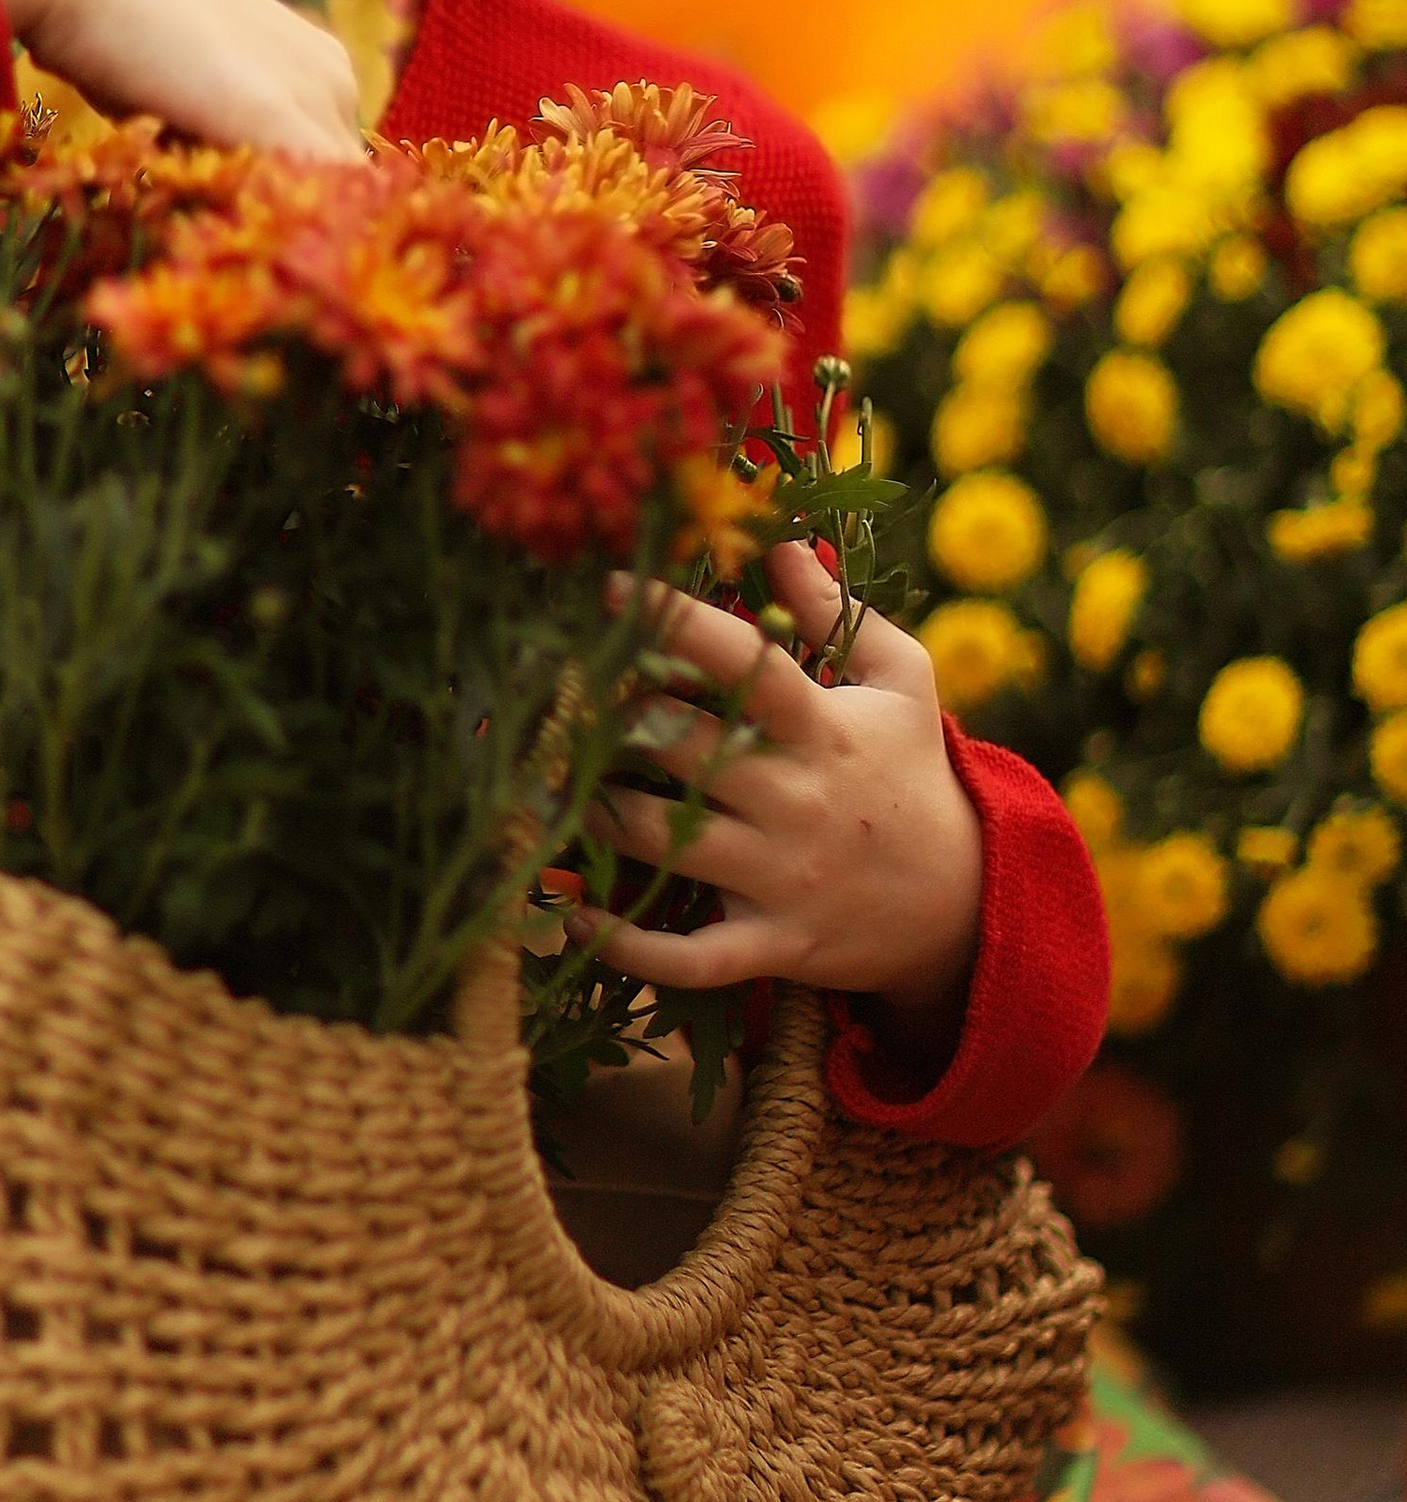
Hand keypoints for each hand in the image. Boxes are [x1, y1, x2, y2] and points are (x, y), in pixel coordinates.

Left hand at [573, 542, 982, 1075]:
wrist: (964, 903)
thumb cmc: (914, 774)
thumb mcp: (903, 683)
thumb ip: (841, 613)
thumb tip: (779, 545)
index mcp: (822, 729)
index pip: (749, 665)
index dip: (679, 622)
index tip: (616, 587)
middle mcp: (794, 800)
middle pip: (684, 750)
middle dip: (613, 717)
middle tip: (554, 690)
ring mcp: (779, 878)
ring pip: (666, 842)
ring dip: (595, 812)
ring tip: (537, 783)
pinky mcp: (769, 945)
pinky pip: (688, 957)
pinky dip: (628, 945)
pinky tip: (572, 915)